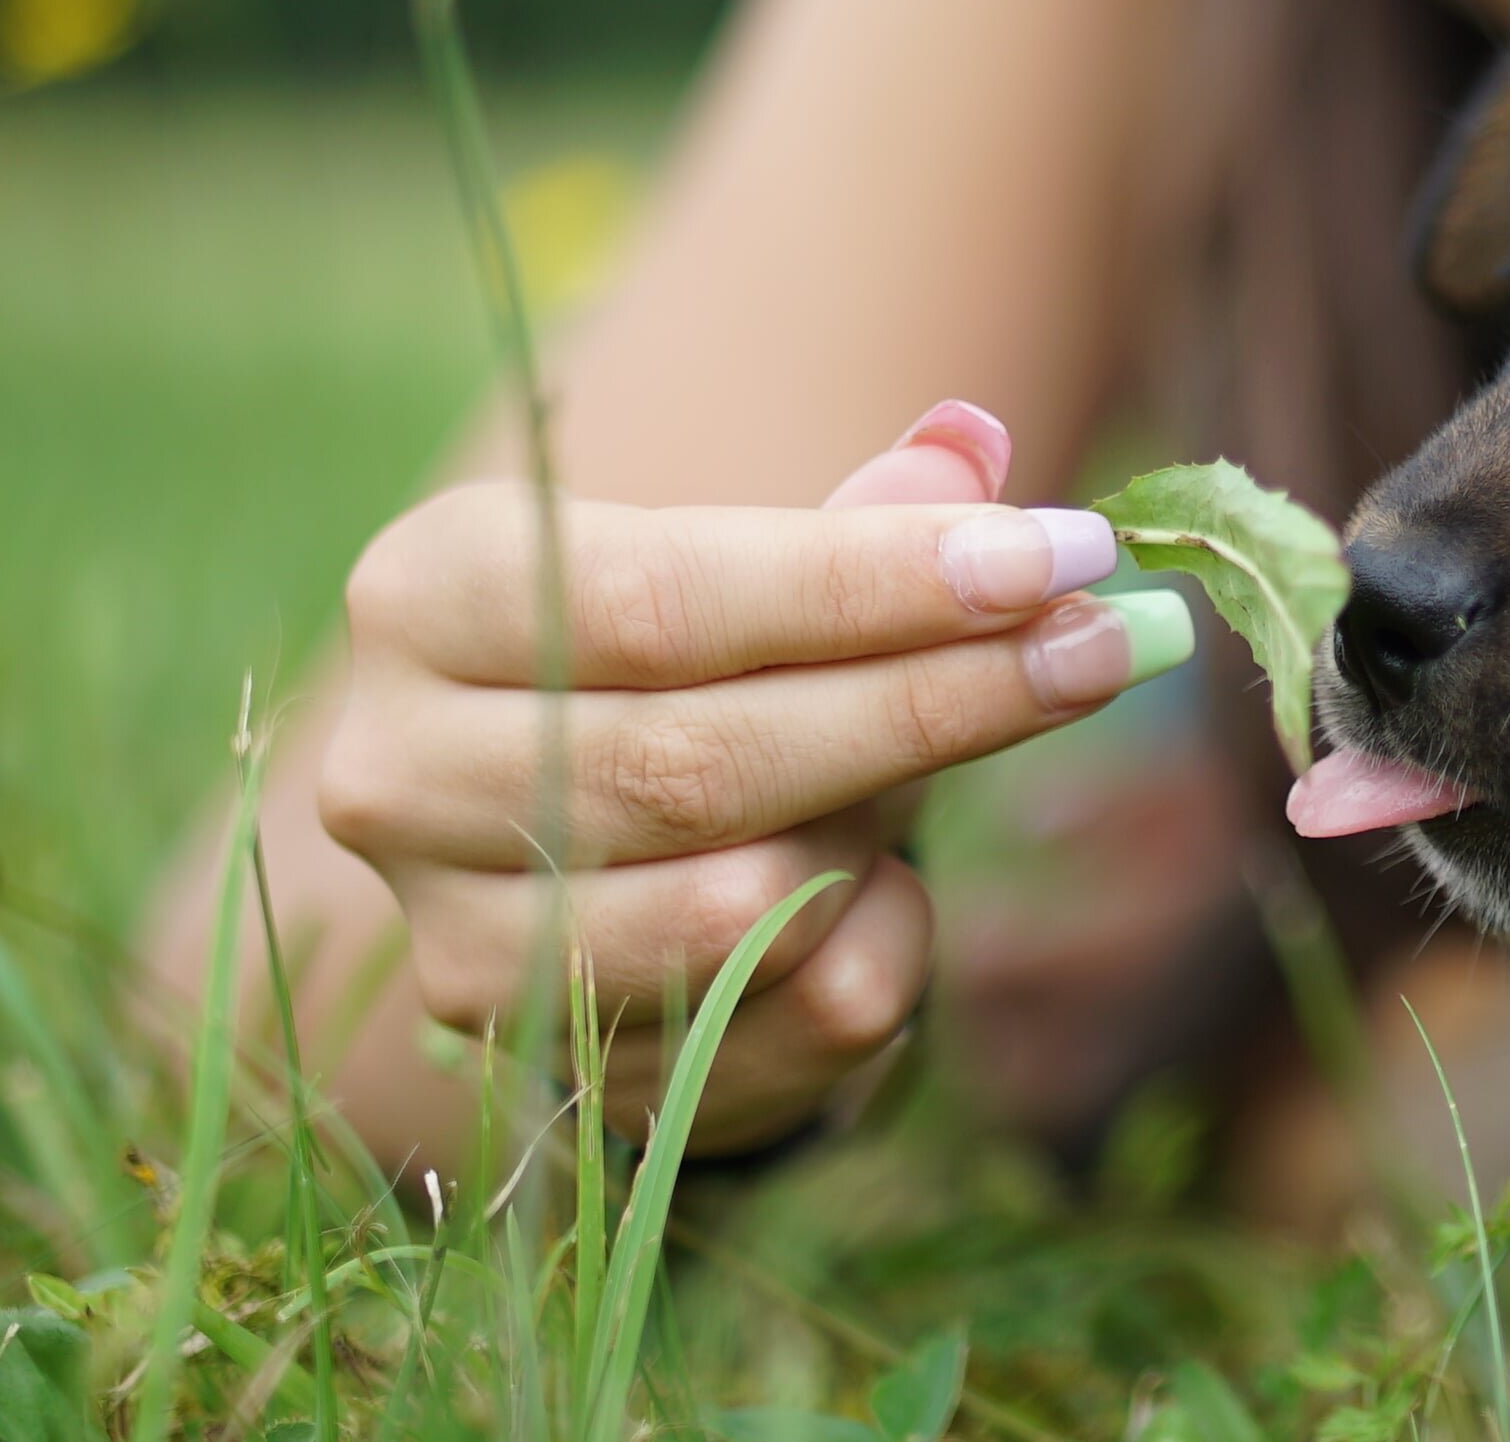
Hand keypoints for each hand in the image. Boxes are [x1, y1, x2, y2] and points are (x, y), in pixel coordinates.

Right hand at [314, 401, 1189, 1151]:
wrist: (584, 856)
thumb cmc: (688, 667)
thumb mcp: (758, 571)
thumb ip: (859, 519)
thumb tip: (972, 444)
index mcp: (429, 598)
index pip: (665, 598)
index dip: (874, 584)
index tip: (1062, 556)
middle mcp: (398, 773)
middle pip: (705, 756)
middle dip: (935, 699)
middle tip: (1112, 644)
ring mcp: (458, 938)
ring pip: (740, 904)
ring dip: (886, 830)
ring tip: (956, 754)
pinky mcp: (551, 1066)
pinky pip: (787, 1012)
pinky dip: (882, 940)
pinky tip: (882, 880)